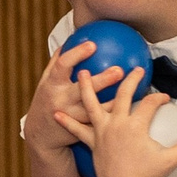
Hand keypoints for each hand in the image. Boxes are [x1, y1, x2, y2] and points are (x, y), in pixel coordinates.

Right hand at [26, 40, 122, 163]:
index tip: (92, 44)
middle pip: (81, 91)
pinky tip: (133, 105)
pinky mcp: (81, 131)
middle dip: (100, 81)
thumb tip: (70, 40)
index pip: (63, 66)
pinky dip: (117, 113)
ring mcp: (71, 117)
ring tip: (135, 91)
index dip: (77, 55)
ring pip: (95, 110)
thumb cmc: (46, 101)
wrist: (41, 136)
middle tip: (119, 70)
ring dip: (114, 101)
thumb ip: (57, 63)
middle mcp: (61, 100)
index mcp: (52, 84)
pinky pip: (101, 121)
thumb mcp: (45, 82)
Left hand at [57, 67, 176, 176]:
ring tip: (79, 73)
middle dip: (130, 80)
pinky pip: (77, 130)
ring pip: (92, 104)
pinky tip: (54, 113)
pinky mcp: (92, 143)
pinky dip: (67, 122)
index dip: (159, 98)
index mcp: (135, 125)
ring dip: (86, 87)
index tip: (164, 98)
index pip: (149, 103)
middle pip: (122, 94)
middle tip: (135, 70)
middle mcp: (116, 124)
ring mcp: (102, 133)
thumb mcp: (170, 161)